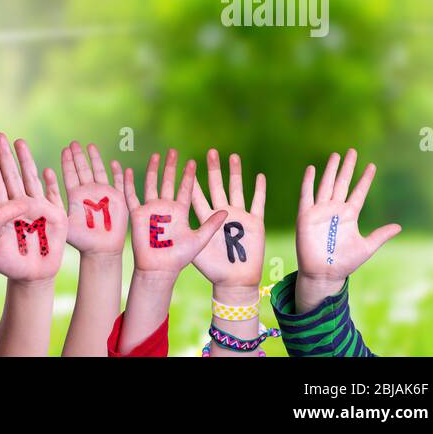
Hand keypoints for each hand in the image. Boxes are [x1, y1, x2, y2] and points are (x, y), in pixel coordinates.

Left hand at [0, 134, 66, 282]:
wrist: (33, 275)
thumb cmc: (11, 266)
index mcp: (2, 211)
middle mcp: (19, 205)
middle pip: (10, 175)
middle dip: (4, 155)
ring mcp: (38, 208)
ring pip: (30, 179)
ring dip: (25, 160)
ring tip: (19, 141)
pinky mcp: (55, 215)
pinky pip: (54, 195)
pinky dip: (52, 184)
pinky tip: (49, 170)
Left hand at [60, 141, 127, 254]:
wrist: (99, 250)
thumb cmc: (80, 239)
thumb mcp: (63, 219)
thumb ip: (53, 200)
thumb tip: (42, 178)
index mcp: (76, 195)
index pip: (70, 174)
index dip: (68, 161)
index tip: (65, 148)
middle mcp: (89, 192)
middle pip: (84, 169)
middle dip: (79, 156)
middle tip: (74, 142)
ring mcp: (104, 194)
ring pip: (100, 172)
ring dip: (96, 160)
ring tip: (91, 146)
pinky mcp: (118, 200)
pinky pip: (120, 184)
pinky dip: (119, 175)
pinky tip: (117, 164)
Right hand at [122, 149, 225, 279]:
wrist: (160, 269)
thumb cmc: (179, 258)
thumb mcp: (199, 239)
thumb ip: (211, 224)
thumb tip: (227, 211)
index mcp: (181, 211)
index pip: (186, 189)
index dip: (188, 176)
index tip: (193, 161)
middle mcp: (166, 208)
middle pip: (168, 182)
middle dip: (171, 167)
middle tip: (173, 151)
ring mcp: (151, 210)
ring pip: (151, 184)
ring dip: (153, 170)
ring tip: (156, 156)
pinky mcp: (137, 215)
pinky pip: (132, 196)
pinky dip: (128, 184)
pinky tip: (127, 171)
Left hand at [190, 149, 265, 291]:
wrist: (233, 281)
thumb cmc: (212, 268)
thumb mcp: (197, 246)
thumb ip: (189, 229)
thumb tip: (173, 217)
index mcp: (205, 218)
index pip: (196, 194)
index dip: (192, 179)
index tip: (187, 163)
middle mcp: (221, 214)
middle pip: (217, 186)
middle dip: (213, 169)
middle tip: (210, 151)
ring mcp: (239, 217)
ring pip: (236, 189)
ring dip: (235, 173)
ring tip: (232, 156)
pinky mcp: (255, 223)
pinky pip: (258, 203)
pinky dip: (259, 190)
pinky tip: (259, 176)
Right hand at [296, 149, 399, 283]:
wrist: (323, 273)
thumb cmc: (344, 262)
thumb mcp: (366, 247)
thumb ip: (380, 235)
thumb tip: (399, 226)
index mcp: (350, 215)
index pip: (358, 192)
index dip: (365, 180)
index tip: (372, 166)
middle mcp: (335, 210)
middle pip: (342, 183)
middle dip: (348, 167)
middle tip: (353, 151)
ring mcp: (320, 211)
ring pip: (326, 185)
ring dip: (331, 170)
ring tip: (336, 155)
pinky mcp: (305, 216)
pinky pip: (306, 195)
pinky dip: (308, 182)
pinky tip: (311, 169)